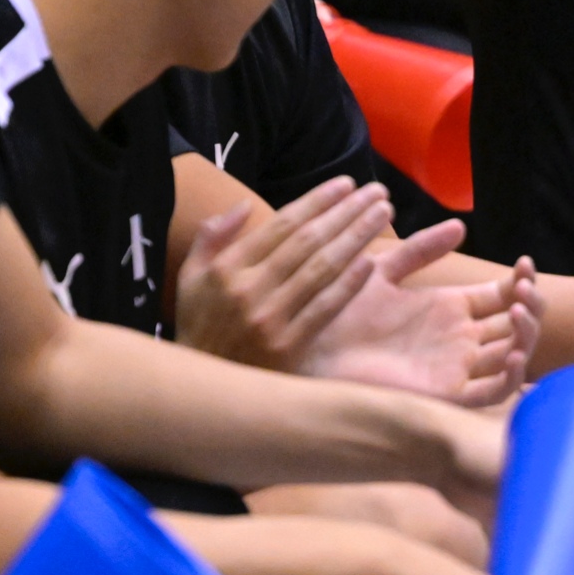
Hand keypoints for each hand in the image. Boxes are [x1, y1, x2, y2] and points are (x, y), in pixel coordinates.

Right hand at [173, 179, 393, 368]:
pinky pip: (324, 309)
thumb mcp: (190, 279)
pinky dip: (348, 284)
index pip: (281, 224)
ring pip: (321, 269)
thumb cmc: (201, 327)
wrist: (202, 391)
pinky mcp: (288, 348)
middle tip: (378, 192)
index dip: (318, 200)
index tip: (347, 183)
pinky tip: (370, 262)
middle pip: (308, 241)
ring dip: (357, 238)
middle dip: (347, 211)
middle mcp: (249, 290)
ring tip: (383, 215)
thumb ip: (211, 238)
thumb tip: (242, 205)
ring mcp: (270, 320)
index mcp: (227, 269)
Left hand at [301, 233, 541, 405]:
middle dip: (532, 305)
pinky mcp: (446, 394)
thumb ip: (420, 250)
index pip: (504, 295)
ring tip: (518, 311)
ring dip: (527, 335)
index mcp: (450, 308)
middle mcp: (460, 339)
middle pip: (518, 324)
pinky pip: (492, 393)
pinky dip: (511, 377)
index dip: (521, 281)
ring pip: (512, 355)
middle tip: (524, 287)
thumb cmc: (339, 314)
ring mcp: (456, 367)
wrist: (310, 353)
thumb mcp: (383, 270)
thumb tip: (460, 225)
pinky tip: (512, 353)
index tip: (524, 264)